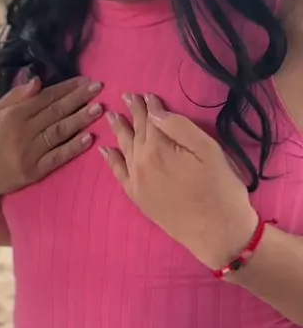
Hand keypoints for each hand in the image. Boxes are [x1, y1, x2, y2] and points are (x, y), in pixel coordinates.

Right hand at [0, 74, 102, 203]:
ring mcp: (29, 152)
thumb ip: (16, 96)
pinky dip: (73, 148)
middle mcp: (21, 131)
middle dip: (79, 99)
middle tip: (98, 89)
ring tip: (98, 109)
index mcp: (13, 114)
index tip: (85, 80)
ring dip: (80, 120)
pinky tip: (88, 138)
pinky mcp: (34, 171)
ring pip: (59, 132)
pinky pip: (57, 157)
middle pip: (55, 112)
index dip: (67, 88)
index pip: (46, 98)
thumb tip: (37, 80)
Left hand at [101, 92, 258, 270]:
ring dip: (119, 130)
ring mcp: (137, 181)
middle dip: (133, 113)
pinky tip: (106, 150)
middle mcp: (141, 162)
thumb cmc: (220, 189)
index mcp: (158, 148)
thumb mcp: (209, 151)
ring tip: (111, 116)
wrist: (218, 234)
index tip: (144, 93)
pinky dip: (112, 160)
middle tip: (126, 97)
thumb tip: (154, 111)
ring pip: (124, 149)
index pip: (151, 119)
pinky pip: (119, 174)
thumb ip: (179, 127)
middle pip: (136, 132)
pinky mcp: (138, 198)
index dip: (148, 105)